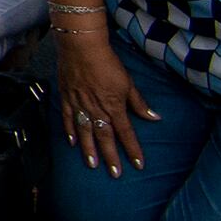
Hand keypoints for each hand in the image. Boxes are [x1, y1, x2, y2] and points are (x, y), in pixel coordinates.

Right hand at [56, 28, 156, 176]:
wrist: (81, 47)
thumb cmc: (107, 62)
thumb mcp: (128, 82)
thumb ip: (139, 102)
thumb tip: (154, 117)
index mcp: (114, 106)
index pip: (126, 133)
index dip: (132, 150)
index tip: (137, 164)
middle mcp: (96, 109)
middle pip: (104, 137)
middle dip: (110, 156)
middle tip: (114, 173)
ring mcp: (79, 105)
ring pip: (85, 132)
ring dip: (89, 150)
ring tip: (92, 164)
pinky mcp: (66, 98)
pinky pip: (67, 118)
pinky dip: (69, 131)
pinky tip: (72, 142)